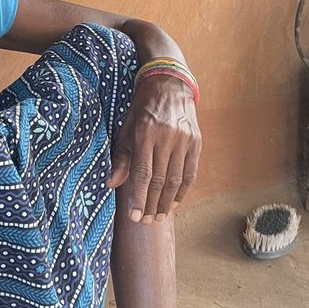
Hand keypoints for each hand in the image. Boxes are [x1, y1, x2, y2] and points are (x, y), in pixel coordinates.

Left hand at [106, 74, 201, 223]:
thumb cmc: (143, 109)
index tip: (134, 217)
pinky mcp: (196, 141)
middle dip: (152, 204)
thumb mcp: (126, 128)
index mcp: (145, 133)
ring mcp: (184, 140)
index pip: (142, 173)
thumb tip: (112, 184)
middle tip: (146, 222)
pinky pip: (190, 172)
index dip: (138, 198)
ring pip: (176, 179)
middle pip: (160, 180)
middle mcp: (166, 137)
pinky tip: (174, 202)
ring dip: (167, 202)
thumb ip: (121, 157)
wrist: (169, 85)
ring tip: (158, 217)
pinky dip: (183, 190)